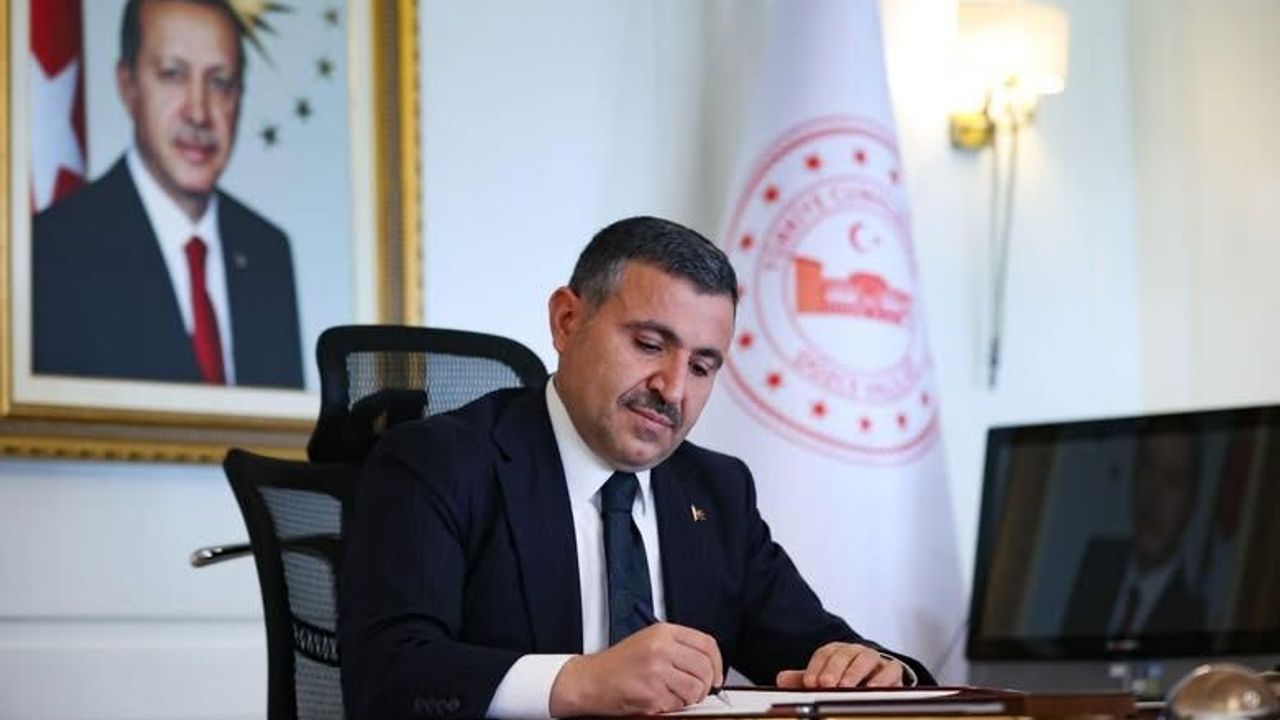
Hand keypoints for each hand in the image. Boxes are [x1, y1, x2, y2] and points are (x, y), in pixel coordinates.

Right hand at [549, 623, 723, 715]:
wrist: (590, 681)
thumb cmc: (617, 664)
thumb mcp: (649, 642)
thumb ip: (678, 647)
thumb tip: (708, 664)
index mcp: (663, 632)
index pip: (707, 644)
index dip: (717, 663)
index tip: (717, 675)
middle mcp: (661, 648)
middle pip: (705, 668)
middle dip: (706, 684)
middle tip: (697, 690)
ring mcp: (656, 671)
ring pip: (695, 689)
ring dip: (689, 698)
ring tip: (673, 694)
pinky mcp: (651, 693)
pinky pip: (678, 704)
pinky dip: (673, 706)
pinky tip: (658, 699)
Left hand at [776, 642, 904, 688]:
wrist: (874, 685)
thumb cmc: (845, 681)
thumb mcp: (822, 682)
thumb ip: (802, 681)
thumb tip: (781, 679)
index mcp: (837, 652)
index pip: (825, 653)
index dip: (816, 667)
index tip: (809, 683)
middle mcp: (855, 652)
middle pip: (844, 654)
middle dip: (834, 669)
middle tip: (826, 685)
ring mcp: (875, 660)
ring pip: (866, 658)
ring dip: (854, 672)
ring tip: (845, 687)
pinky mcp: (892, 671)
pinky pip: (890, 670)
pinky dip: (881, 678)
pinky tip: (870, 689)